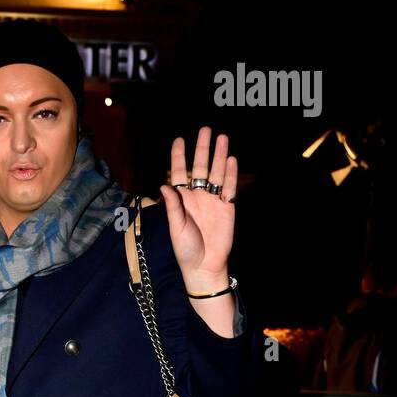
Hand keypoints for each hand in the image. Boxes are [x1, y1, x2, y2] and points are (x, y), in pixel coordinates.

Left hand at [160, 127, 236, 292]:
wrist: (204, 266)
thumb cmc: (185, 250)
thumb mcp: (175, 228)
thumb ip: (172, 206)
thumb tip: (164, 185)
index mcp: (182, 200)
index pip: (179, 173)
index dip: (179, 156)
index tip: (179, 140)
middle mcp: (197, 197)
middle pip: (201, 167)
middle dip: (202, 149)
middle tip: (205, 130)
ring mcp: (213, 201)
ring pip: (217, 173)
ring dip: (219, 156)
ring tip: (222, 137)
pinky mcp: (227, 208)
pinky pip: (229, 188)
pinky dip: (231, 174)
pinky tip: (231, 159)